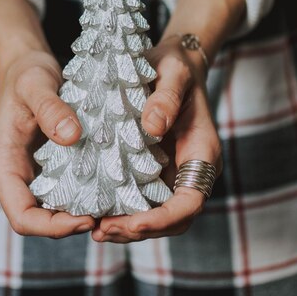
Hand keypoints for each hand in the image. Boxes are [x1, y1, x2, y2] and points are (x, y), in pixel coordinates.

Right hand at [0, 50, 95, 237]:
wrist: (25, 65)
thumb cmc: (26, 73)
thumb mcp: (36, 84)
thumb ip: (50, 108)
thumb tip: (71, 137)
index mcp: (2, 165)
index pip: (22, 217)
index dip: (53, 227)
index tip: (88, 219)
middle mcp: (13, 176)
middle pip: (39, 220)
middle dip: (72, 225)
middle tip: (111, 217)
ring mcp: (29, 174)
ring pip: (52, 209)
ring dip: (80, 213)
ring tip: (115, 207)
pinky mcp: (46, 167)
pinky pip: (64, 191)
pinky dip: (84, 195)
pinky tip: (110, 189)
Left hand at [91, 36, 221, 242]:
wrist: (173, 65)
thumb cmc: (176, 66)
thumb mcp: (174, 72)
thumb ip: (167, 98)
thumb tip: (152, 127)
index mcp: (202, 152)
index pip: (191, 201)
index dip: (164, 218)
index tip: (134, 222)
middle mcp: (190, 170)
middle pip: (174, 220)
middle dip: (140, 230)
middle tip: (101, 229)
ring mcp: (173, 174)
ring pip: (157, 216)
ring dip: (128, 228)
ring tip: (94, 228)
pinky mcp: (155, 172)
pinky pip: (142, 201)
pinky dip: (122, 212)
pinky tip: (95, 211)